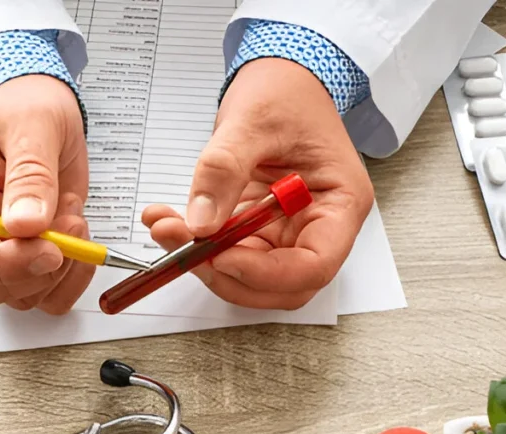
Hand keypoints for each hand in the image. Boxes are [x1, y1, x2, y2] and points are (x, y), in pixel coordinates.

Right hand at [0, 75, 92, 312]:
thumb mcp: (32, 123)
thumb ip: (30, 172)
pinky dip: (73, 279)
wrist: (43, 107)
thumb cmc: (25, 106)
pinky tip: (82, 241)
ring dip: (60, 271)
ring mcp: (2, 249)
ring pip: (21, 296)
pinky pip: (48, 295)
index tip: (48, 250)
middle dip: (36, 269)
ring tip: (75, 218)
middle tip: (72, 226)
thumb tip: (26, 225)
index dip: (1, 262)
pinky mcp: (32, 257)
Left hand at [143, 58, 373, 308]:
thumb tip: (200, 223)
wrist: (280, 77)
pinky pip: (227, 252)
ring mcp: (286, 229)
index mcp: (339, 203)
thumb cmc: (286, 92)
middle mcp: (317, 225)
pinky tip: (166, 221)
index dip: (266, 273)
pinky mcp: (257, 227)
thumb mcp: (252, 121)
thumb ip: (224, 170)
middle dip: (227, 273)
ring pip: (248, 274)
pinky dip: (195, 245)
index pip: (314, 265)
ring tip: (166, 227)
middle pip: (280, 283)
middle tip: (184, 247)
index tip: (221, 258)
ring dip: (203, 262)